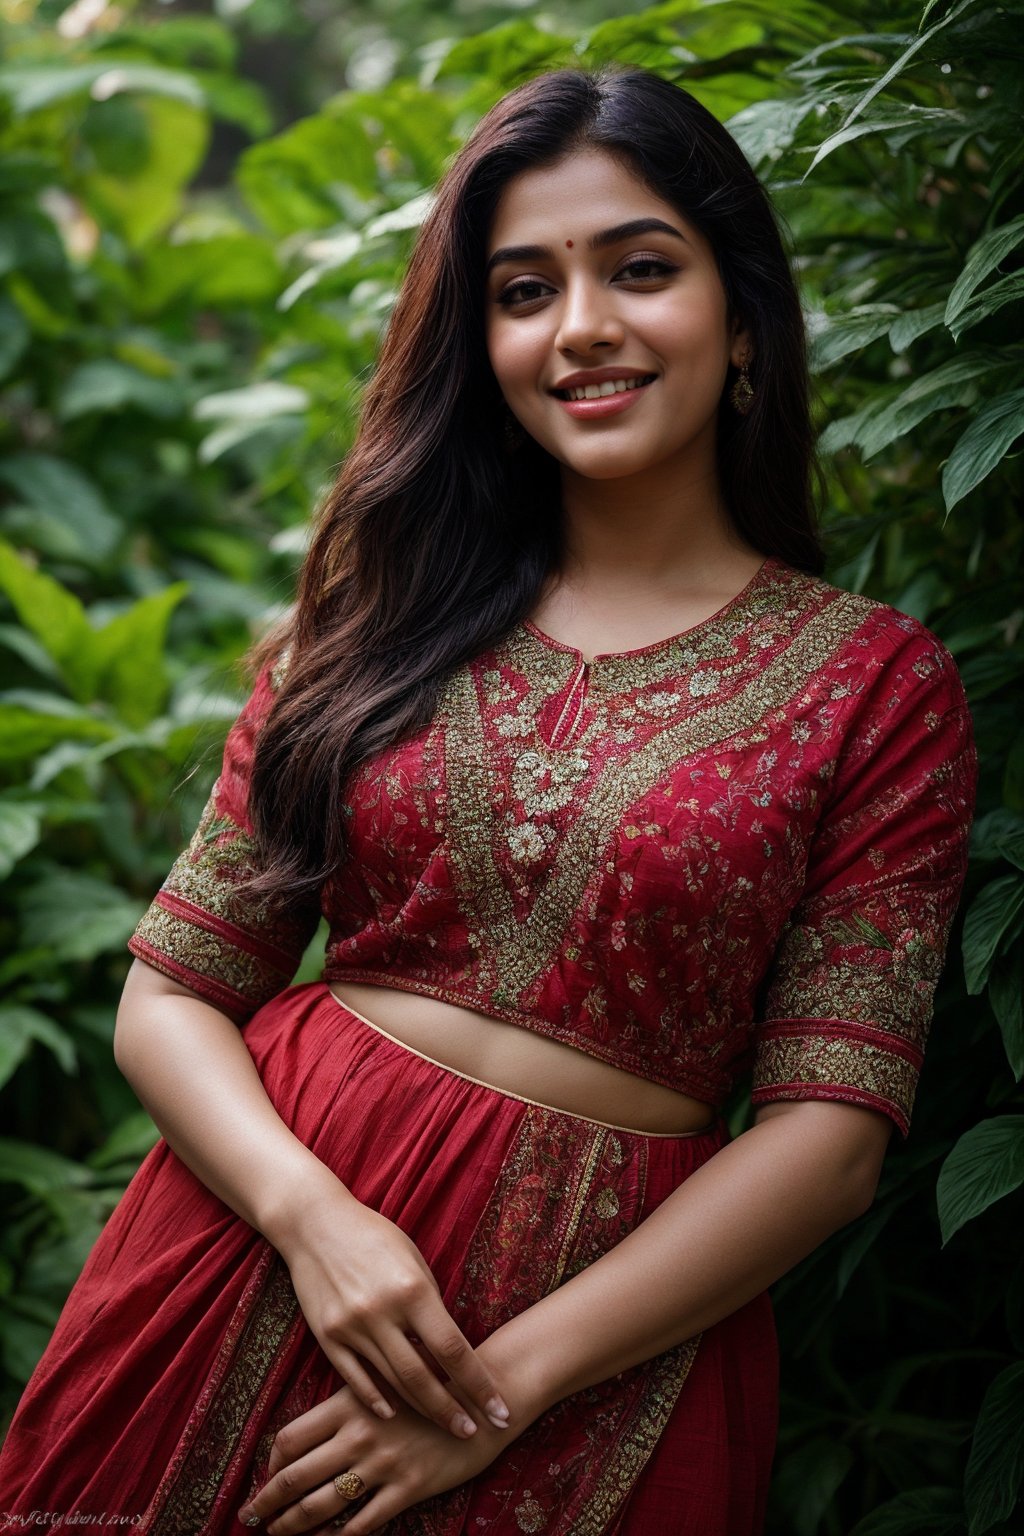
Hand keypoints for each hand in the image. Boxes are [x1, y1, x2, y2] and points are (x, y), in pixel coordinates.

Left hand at [236, 1384, 509, 1533]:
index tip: (265, 1475)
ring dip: (292, 1524)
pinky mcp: (407, 1487)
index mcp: (349, 1403)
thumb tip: (314, 1427)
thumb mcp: (385, 1381)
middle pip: (296, 1476)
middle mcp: (359, 1434)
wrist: (483, 1397)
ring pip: (321, 1504)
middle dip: (267, 1501)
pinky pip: (362, 1523)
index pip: (291, 1438)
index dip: (271, 1462)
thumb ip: (351, 1401)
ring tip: (277, 1533)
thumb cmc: (432, 1386)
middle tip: (249, 1516)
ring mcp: (382, 1463)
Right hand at [275, 1179, 509, 1438]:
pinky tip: (394, 1414)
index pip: (453, 1350)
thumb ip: (429, 1303)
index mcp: (411, 1289)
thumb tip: (449, 1347)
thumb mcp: (412, 1258)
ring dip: (421, 1410)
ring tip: (445, 1427)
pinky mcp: (327, 1337)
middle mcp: (381, 1312)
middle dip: (452, 1411)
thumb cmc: (373, 1236)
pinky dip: (376, 1400)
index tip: (500, 1409)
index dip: (479, 1385)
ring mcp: (351, 1327)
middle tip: (474, 1434)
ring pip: (392, 1383)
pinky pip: (355, 1379)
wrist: (315, 1223)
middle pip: (423, 1378)